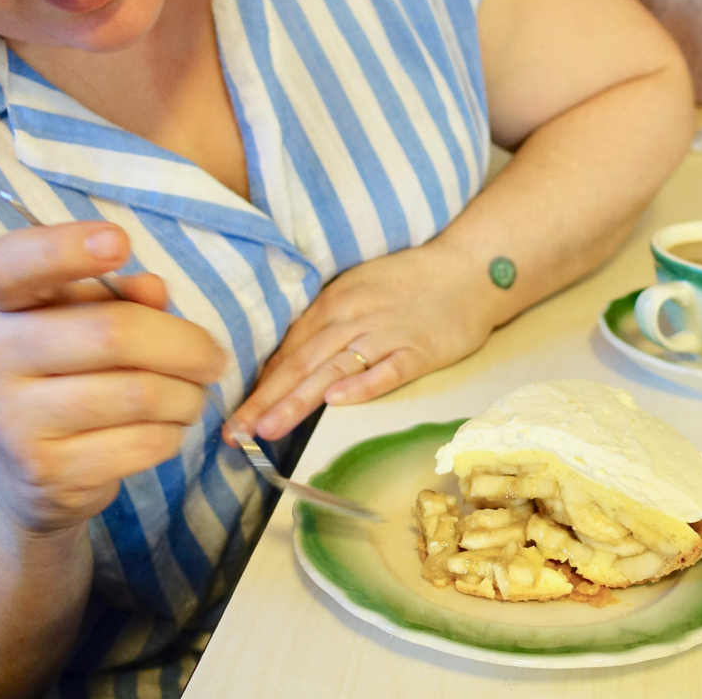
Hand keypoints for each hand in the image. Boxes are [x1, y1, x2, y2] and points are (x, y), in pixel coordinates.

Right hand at [0, 222, 225, 533]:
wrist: (21, 472)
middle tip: (214, 357)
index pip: (14, 263)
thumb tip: (152, 289)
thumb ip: (118, 297)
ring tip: (191, 395)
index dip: (66, 247)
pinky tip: (165, 427)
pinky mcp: (48, 473)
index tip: (120, 242)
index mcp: (1, 305)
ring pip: (140, 393)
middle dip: (186, 344)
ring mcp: (15, 422)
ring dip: (187, 395)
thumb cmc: (66, 371)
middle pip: (113, 333)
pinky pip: (142, 442)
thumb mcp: (81, 321)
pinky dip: (172, 432)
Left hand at [226, 245, 492, 441]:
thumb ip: (325, 325)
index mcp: (336, 301)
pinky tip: (336, 402)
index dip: (259, 385)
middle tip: (236, 432)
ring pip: (334, 368)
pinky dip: (361, 385)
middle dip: (266, 399)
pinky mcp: (420, 349)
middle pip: (302, 361)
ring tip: (269, 427)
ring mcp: (387, 332)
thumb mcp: (358, 291)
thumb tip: (287, 365)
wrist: (469, 268)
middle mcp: (355, 315)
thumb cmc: (409, 283)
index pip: (289, 349)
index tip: (232, 418)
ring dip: (298, 399)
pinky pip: (387, 369)